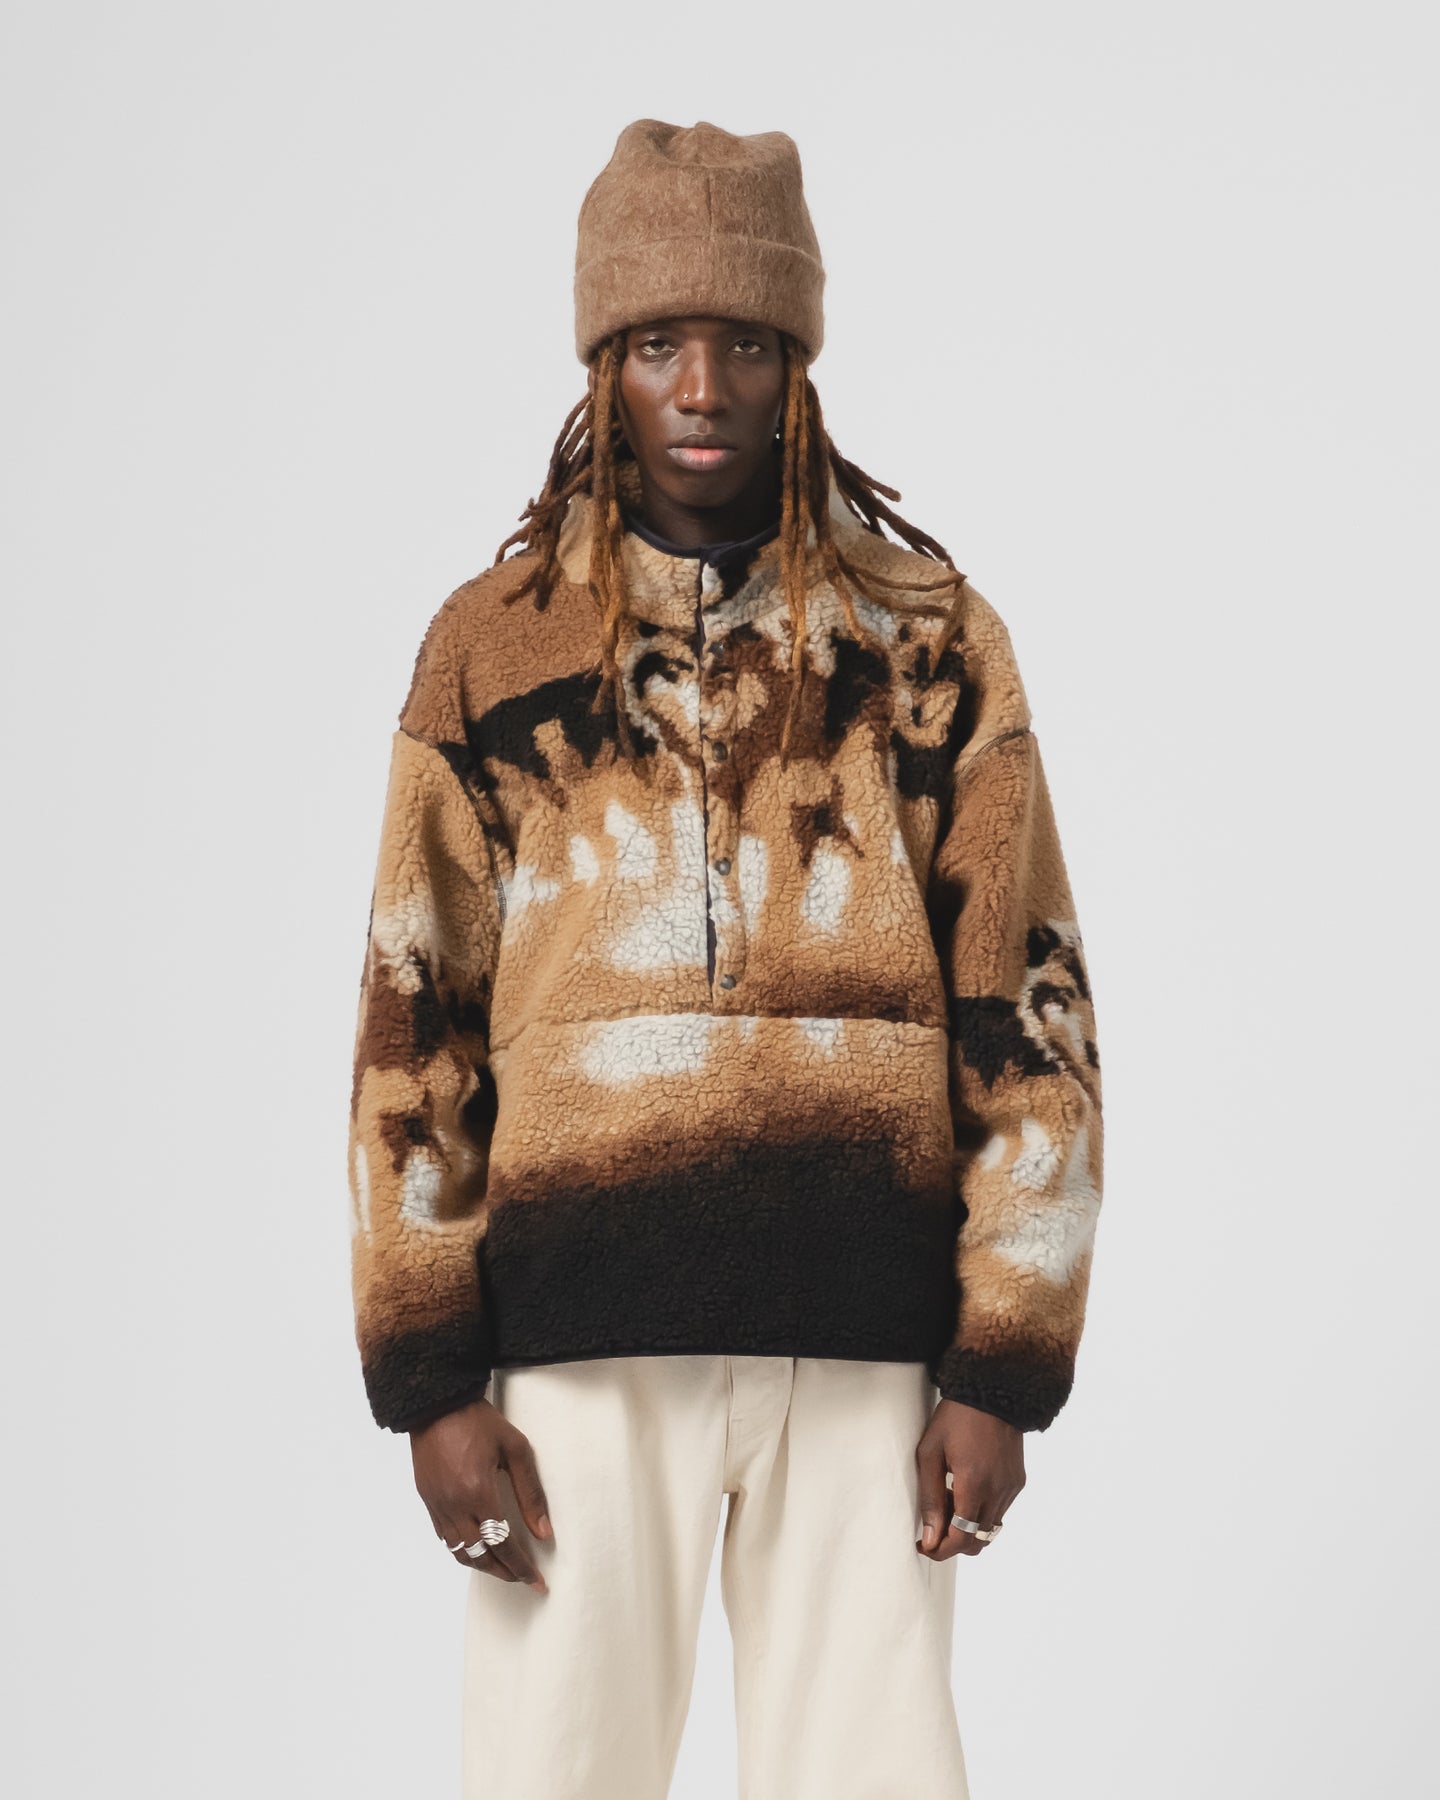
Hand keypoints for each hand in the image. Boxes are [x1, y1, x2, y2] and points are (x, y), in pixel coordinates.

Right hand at [410, 1396, 552, 1592]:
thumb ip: (530, 1492)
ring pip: (460, 1553)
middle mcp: (455, 1506)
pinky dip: (463, 1551)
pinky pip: (445, 1538)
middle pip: (480, 1556)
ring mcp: (437, 1505)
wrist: (437, 1404)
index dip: (521, 1567)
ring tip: (503, 1568)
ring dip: (483, 1565)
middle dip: (504, 1572)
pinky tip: (478, 1547)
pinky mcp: (427, 1501)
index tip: (537, 1582)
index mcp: (479, 1493)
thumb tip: (544, 1531)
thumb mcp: (515, 1449)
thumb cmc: (479, 1421)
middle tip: (523, 1578)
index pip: (503, 1544)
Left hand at [915, 1398, 1024, 1560]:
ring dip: (967, 1526)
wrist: (992, 1392)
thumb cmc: (955, 1418)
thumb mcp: (930, 1453)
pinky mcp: (1018, 1482)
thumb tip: (930, 1537)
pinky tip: (967, 1488)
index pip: (961, 1538)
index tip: (925, 1545)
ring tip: (950, 1497)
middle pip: (977, 1542)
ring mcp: (1011, 1488)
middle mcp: (998, 1491)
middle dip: (953, 1542)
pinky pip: (1000, 1512)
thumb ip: (931, 1498)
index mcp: (974, 1484)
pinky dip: (981, 1513)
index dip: (941, 1550)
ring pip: (989, 1530)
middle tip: (934, 1521)